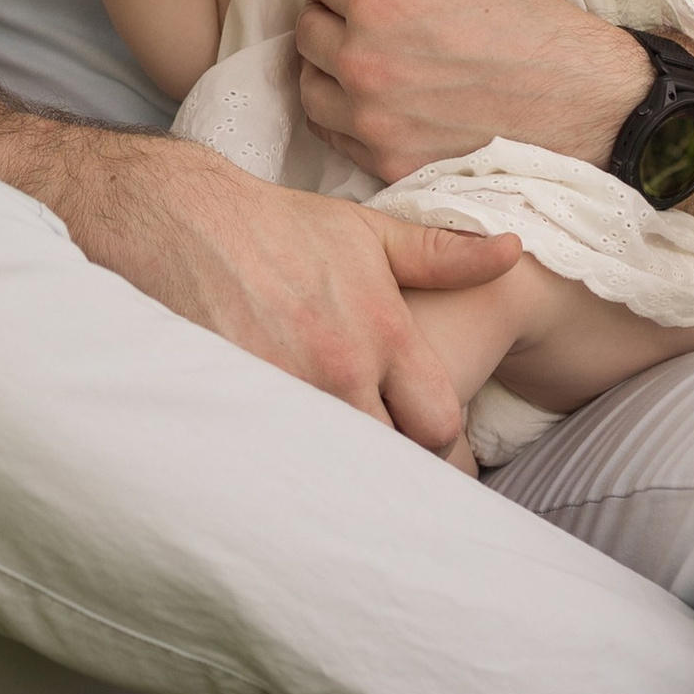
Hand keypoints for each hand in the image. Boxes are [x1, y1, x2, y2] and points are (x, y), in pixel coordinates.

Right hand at [120, 153, 520, 450]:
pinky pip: (277, 464)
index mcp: (382, 333)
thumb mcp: (367, 233)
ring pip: (336, 469)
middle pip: (391, 460)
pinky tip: (284, 463)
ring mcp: (286, 393)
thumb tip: (513, 251)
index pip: (439, 425)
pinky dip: (287, 468)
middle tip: (383, 466)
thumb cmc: (277, 227)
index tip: (419, 434)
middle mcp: (339, 370)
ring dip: (340, 471)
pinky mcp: (237, 407)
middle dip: (390, 464)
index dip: (434, 436)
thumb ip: (444, 253)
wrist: (180, 220)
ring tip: (338, 472)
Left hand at [295, 0, 655, 183]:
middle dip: (328, 16)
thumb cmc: (529, 21)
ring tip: (362, 59)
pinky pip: (334, 135)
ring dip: (327, 68)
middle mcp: (365, 65)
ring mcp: (373, 122)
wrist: (582, 98)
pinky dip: (343, 114)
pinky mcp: (389, 163)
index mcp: (379, 6)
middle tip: (358, 16)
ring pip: (310, 88)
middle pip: (306, 32)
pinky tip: (374, 99)